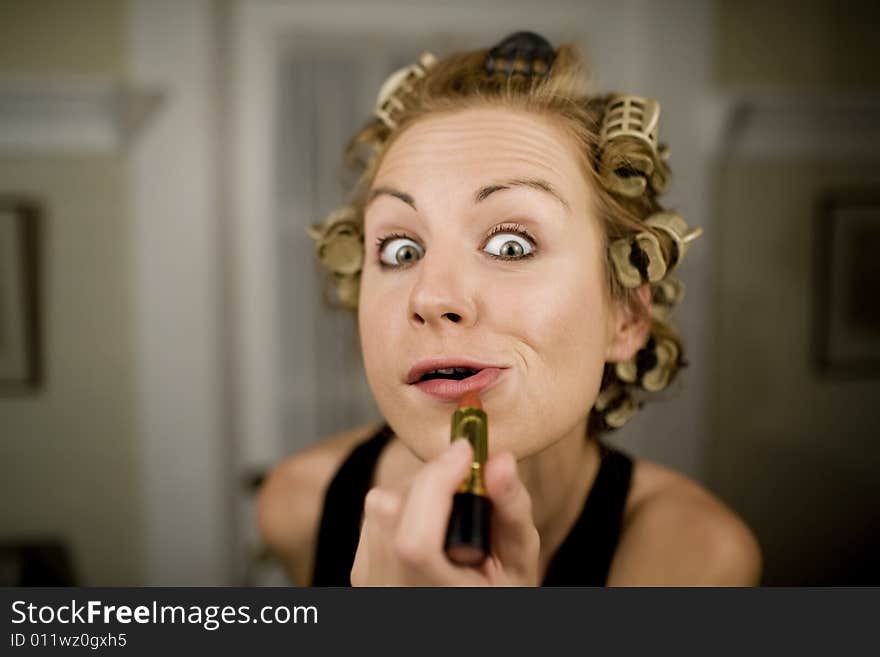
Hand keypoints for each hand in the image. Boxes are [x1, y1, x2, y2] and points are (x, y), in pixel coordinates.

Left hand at [350, 439, 539, 585]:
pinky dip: (405, 507)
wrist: (455, 632)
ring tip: (453, 514)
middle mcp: (389, 592)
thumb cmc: (496, 598)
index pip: (414, 540)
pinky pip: (375, 517)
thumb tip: (500, 459)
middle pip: (394, 509)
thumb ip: (511, 513)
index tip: (468, 450)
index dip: (437, 483)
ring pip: (381, 504)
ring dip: (419, 491)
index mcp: (430, 596)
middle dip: (434, 480)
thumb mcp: (518, 565)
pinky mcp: (359, 569)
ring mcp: (368, 581)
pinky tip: (432, 528)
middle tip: (470, 482)